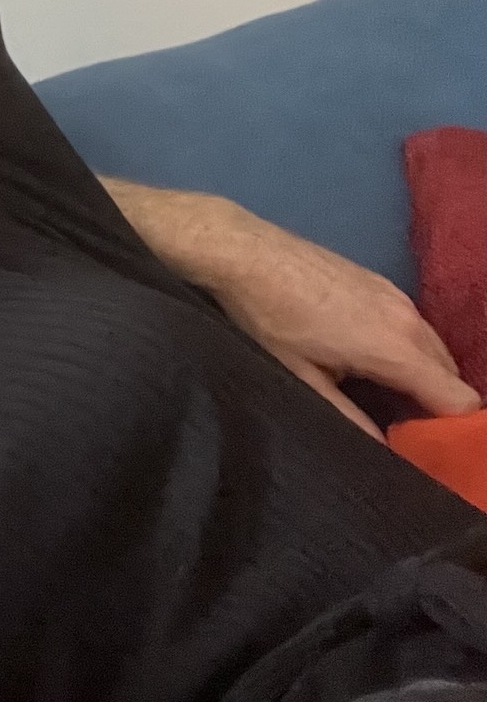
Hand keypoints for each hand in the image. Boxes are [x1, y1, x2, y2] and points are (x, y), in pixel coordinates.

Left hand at [100, 178, 479, 438]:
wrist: (244, 251)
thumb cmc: (268, 318)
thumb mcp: (301, 377)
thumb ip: (347, 417)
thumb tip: (382, 449)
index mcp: (395, 347)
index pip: (458, 399)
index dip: (451, 429)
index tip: (429, 448)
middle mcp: (409, 319)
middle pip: (450, 373)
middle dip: (437, 404)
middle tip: (407, 430)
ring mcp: (397, 295)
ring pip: (432, 347)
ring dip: (421, 374)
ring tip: (388, 400)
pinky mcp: (380, 281)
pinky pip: (413, 324)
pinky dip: (407, 348)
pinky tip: (372, 361)